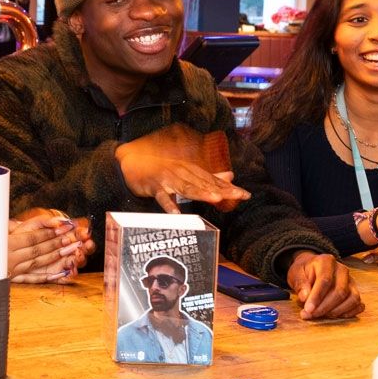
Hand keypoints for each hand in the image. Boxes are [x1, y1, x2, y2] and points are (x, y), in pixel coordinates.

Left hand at [7, 209, 87, 282]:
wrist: (10, 249)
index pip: (78, 235)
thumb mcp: (34, 225)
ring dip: (79, 260)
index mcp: (62, 237)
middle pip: (81, 249)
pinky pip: (65, 277)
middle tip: (86, 245)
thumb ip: (47, 222)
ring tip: (77, 256)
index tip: (86, 232)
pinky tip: (71, 271)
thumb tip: (59, 221)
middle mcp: (63, 250)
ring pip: (75, 263)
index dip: (84, 234)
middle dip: (86, 247)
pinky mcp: (54, 274)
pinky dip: (69, 275)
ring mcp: (60, 262)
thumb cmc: (23, 235)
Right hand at [116, 126, 249, 214]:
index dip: (229, 187)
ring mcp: (168, 179)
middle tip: (238, 195)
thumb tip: (230, 176)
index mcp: (191, 170)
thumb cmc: (162, 172)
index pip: (213, 180)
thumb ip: (209, 177)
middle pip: (204, 183)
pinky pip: (162, 197)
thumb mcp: (186, 172)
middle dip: (222, 189)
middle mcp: (182, 172)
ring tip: (215, 199)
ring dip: (201, 193)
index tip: (245, 194)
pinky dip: (169, 204)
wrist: (132, 164)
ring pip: (186, 187)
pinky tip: (177, 213)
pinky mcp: (154, 186)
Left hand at [285, 251, 363, 320]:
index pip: (325, 280)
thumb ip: (300, 284)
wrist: (313, 268)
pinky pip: (358, 304)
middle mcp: (342, 270)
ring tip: (321, 315)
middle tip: (311, 315)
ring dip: (337, 311)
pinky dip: (350, 312)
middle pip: (340, 291)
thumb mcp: (296, 273)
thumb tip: (305, 297)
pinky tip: (336, 315)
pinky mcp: (355, 291)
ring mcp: (351, 281)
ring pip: (352, 298)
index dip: (317, 297)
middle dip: (325, 307)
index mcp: (327, 261)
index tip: (308, 309)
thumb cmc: (305, 271)